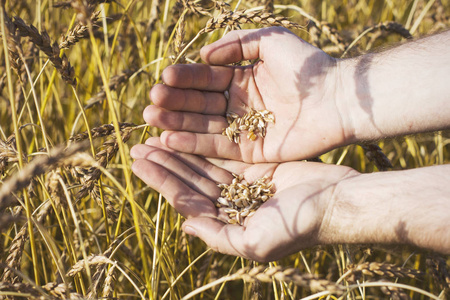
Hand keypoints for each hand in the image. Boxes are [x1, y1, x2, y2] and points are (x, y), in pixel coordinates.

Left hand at [130, 138, 357, 261]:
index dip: (162, 180)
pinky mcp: (256, 166)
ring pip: (203, 165)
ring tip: (154, 135)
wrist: (336, 202)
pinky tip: (187, 130)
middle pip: (190, 180)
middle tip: (138, 145)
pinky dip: (205, 142)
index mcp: (227, 223)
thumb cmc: (299, 226)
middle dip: (164, 163)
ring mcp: (243, 184)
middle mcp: (231, 204)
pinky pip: (224, 152)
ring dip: (180, 151)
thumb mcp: (255, 242)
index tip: (139, 162)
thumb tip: (185, 225)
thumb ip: (218, 236)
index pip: (186, 198)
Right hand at [146, 27, 353, 162]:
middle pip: (200, 104)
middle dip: (175, 103)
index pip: (206, 78)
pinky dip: (194, 145)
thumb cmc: (308, 68)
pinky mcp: (251, 151)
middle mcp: (239, 104)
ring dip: (177, 124)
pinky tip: (170, 140)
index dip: (185, 78)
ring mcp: (244, 128)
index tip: (163, 78)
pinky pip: (218, 147)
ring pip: (204, 126)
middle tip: (151, 103)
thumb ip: (236, 45)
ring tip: (152, 120)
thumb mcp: (271, 41)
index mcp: (243, 78)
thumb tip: (203, 55)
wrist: (339, 99)